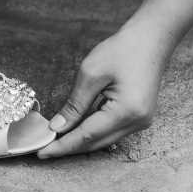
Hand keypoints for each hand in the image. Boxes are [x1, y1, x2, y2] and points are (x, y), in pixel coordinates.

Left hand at [37, 25, 168, 158]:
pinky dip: (93, 132)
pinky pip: (112, 131)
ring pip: (104, 140)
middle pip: (97, 142)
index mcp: (127, 111)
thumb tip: (58, 127)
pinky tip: (76, 129)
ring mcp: (142, 121)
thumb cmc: (122, 50)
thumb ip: (74, 104)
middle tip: (44, 149)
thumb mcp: (91, 73)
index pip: (88, 135)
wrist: (150, 39)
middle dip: (70, 147)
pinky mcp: (140, 117)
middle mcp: (138, 122)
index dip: (63, 145)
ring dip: (81, 141)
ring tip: (56, 141)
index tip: (42, 152)